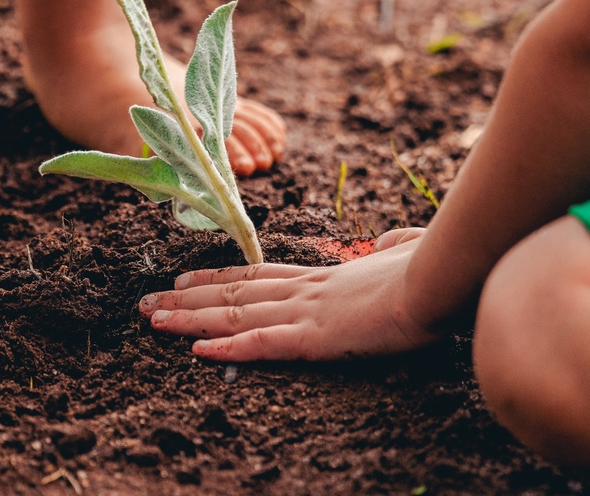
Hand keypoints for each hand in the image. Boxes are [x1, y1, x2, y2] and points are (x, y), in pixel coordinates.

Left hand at [138, 228, 436, 360]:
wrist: (441, 278)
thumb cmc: (431, 264)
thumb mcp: (407, 249)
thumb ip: (391, 244)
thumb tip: (388, 239)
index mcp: (325, 276)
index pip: (259, 275)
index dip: (218, 277)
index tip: (184, 278)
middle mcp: (306, 290)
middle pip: (234, 292)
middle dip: (187, 297)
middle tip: (148, 299)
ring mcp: (308, 311)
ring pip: (235, 313)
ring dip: (189, 317)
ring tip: (151, 318)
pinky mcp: (317, 338)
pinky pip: (262, 343)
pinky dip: (227, 346)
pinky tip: (195, 350)